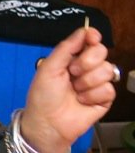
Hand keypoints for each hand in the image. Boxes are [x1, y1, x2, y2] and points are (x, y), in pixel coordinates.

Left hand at [19, 26, 115, 152]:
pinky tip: (82, 101)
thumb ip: (66, 48)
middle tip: (72, 73)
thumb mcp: (49, 68)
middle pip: (102, 52)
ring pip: (107, 70)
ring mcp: (96, 83)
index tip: (92, 38)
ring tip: (75, 91)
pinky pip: (109, 89)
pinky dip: (93, 95)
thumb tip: (84, 30)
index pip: (89, 41)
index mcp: (71, 59)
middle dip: (87, 62)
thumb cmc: (43, 95)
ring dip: (87, 81)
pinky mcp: (104, 99)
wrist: (48, 122)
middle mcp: (86, 69)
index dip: (92, 37)